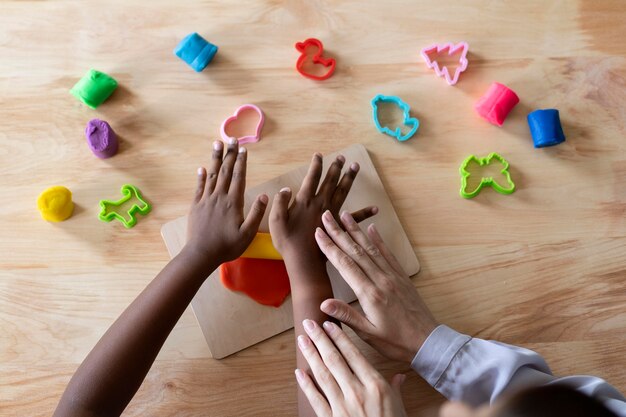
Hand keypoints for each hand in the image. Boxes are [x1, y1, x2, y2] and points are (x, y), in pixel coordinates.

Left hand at [185, 139, 267, 268]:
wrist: (201, 254)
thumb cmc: (227, 246)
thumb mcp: (247, 233)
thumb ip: (256, 214)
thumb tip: (264, 196)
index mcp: (233, 202)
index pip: (239, 177)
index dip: (241, 162)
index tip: (243, 149)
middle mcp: (219, 197)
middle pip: (225, 171)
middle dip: (229, 154)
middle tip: (232, 139)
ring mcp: (206, 200)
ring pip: (212, 175)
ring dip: (215, 159)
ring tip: (217, 144)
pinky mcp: (196, 206)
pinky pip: (199, 188)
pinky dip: (201, 177)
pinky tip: (202, 168)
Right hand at [269, 153, 376, 266]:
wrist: (304, 262)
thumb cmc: (288, 242)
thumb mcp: (276, 221)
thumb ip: (280, 203)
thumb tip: (285, 188)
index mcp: (305, 201)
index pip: (311, 178)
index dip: (315, 165)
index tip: (319, 155)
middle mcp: (321, 204)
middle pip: (330, 181)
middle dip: (336, 167)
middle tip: (342, 157)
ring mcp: (332, 215)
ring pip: (343, 192)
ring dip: (349, 178)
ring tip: (356, 166)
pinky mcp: (340, 228)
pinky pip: (355, 219)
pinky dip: (365, 213)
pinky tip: (376, 208)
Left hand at [296, 319, 406, 416]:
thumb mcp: (401, 406)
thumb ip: (396, 388)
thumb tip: (400, 375)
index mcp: (375, 385)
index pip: (353, 355)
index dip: (340, 338)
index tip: (329, 324)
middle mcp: (357, 392)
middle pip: (334, 360)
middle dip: (320, 339)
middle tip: (309, 323)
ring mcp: (342, 406)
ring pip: (323, 375)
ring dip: (311, 355)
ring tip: (302, 340)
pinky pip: (316, 399)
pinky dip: (306, 385)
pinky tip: (299, 372)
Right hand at [314, 211, 437, 362]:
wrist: (428, 342)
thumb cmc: (396, 342)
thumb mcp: (369, 334)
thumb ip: (347, 316)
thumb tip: (323, 303)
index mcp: (370, 294)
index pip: (345, 264)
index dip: (330, 247)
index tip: (318, 232)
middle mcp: (381, 280)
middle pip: (356, 251)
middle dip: (339, 232)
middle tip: (327, 215)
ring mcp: (393, 276)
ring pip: (371, 248)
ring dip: (356, 230)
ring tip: (346, 215)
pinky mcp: (402, 277)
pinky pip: (388, 254)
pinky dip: (378, 240)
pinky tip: (372, 229)